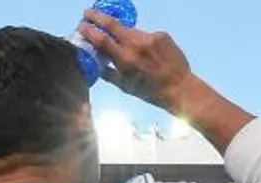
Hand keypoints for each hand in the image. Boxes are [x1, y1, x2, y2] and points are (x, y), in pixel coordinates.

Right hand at [77, 10, 194, 112]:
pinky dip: (141, 41)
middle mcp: (136, 45)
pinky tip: (148, 53)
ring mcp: (149, 37)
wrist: (179, 87)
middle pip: (112, 25)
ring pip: (129, 31)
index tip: (81, 25)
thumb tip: (95, 64)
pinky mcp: (161, 34)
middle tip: (88, 13)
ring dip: (122, 34)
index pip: (102, 40)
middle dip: (97, 17)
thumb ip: (108, 73)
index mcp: (125, 60)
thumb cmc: (149, 91)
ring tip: (125, 45)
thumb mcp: (125, 86)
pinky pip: (145, 35)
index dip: (89, 30)